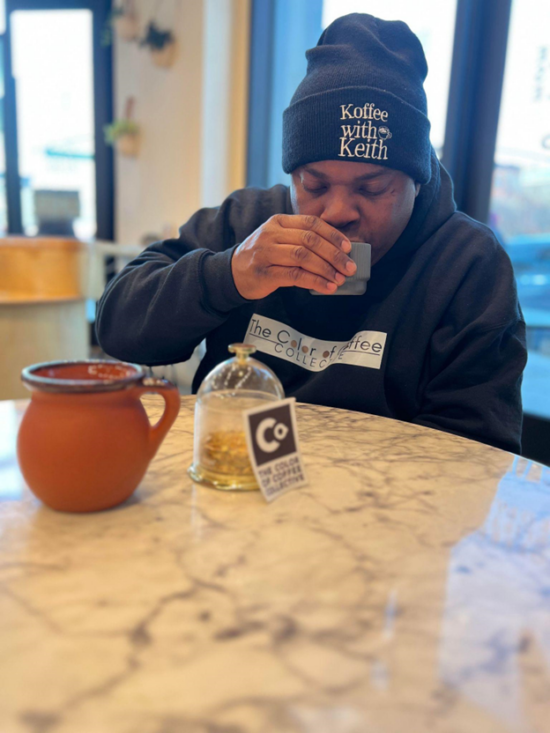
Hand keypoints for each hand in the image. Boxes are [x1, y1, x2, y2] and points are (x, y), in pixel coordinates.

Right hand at [231, 214, 355, 299]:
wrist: (233, 272)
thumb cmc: (263, 257)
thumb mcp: (279, 239)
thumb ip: (301, 239)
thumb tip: (337, 250)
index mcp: (279, 221)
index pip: (311, 223)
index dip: (333, 235)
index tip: (348, 248)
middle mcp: (271, 234)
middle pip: (310, 240)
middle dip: (334, 254)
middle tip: (349, 267)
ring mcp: (266, 253)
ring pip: (303, 257)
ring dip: (326, 269)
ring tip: (339, 279)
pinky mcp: (265, 273)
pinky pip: (295, 275)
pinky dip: (314, 281)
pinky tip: (326, 287)